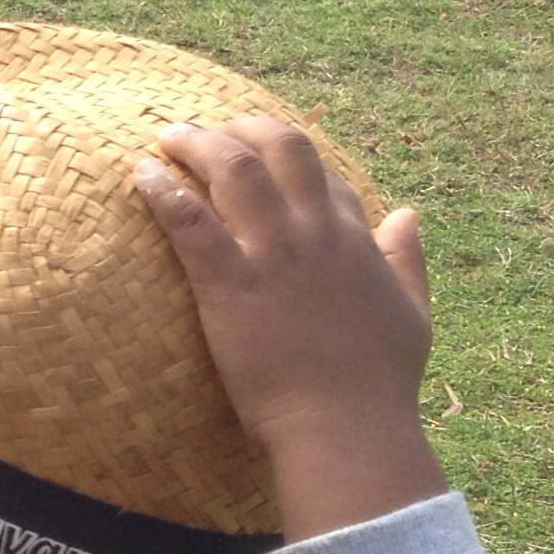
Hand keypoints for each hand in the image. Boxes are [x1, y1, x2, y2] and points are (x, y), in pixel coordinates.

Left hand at [134, 115, 446, 542]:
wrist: (344, 428)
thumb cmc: (378, 384)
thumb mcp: (413, 313)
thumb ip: (408, 259)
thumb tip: (408, 214)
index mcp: (357, 240)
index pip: (324, 175)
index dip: (291, 158)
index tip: (260, 153)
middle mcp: (316, 233)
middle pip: (282, 148)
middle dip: (244, 126)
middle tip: (210, 129)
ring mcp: (272, 254)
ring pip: (233, 168)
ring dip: (197, 142)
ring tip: (169, 135)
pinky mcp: (229, 282)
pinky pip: (188, 219)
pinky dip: (162, 190)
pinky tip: (140, 175)